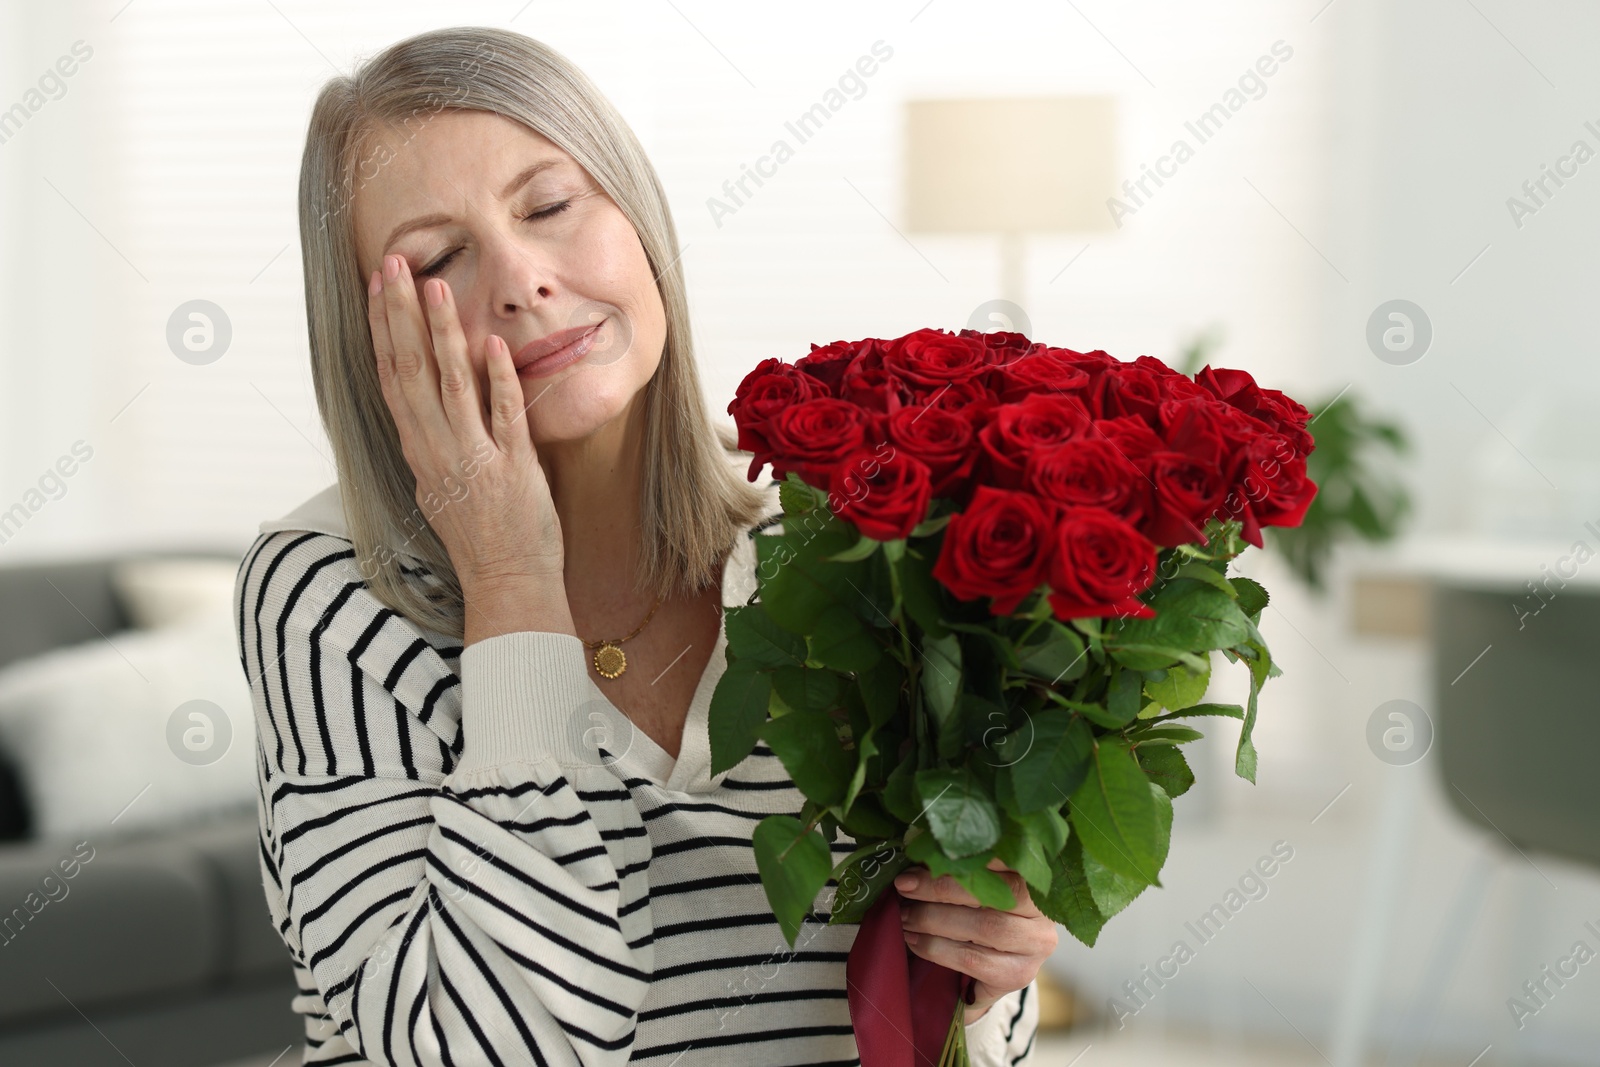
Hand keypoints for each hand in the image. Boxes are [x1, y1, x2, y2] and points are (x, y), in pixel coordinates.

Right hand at [367, 253, 564, 592]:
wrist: (506, 583)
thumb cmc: (481, 536)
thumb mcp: (443, 484)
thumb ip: (435, 443)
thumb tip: (424, 406)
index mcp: (419, 450)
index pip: (391, 377)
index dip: (382, 329)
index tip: (377, 286)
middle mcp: (436, 451)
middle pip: (408, 371)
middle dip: (399, 315)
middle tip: (394, 265)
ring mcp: (472, 459)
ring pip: (449, 385)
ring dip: (441, 334)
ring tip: (435, 286)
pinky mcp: (511, 471)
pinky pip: (501, 417)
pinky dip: (496, 380)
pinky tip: (490, 343)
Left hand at [895, 857, 1057, 1023]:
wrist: (985, 975)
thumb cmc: (976, 920)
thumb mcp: (973, 893)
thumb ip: (959, 873)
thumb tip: (919, 856)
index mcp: (1033, 881)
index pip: (1001, 861)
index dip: (961, 859)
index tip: (919, 858)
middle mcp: (1042, 913)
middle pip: (993, 894)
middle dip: (941, 889)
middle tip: (904, 887)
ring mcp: (1035, 947)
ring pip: (984, 927)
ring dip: (935, 920)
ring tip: (905, 917)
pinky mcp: (1018, 975)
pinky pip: (973, 959)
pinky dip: (938, 949)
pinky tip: (915, 941)